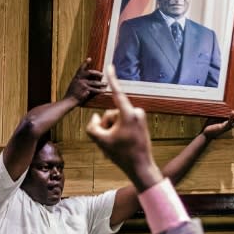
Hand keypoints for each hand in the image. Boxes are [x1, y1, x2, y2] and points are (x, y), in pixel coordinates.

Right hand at [65, 57, 105, 105]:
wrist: (69, 100)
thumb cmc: (71, 94)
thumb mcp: (73, 84)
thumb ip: (79, 81)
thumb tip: (87, 79)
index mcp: (77, 77)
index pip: (81, 68)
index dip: (85, 63)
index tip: (89, 58)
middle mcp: (80, 79)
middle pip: (90, 73)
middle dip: (97, 73)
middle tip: (102, 74)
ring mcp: (83, 84)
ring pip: (95, 82)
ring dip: (101, 83)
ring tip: (106, 84)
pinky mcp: (86, 90)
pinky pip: (95, 90)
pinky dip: (100, 90)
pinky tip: (103, 91)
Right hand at [85, 65, 162, 190]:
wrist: (141, 167)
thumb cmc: (122, 155)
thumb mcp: (100, 140)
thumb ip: (92, 126)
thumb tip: (96, 117)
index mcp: (128, 114)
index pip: (117, 93)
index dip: (112, 79)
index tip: (110, 66)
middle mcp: (136, 112)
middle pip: (111, 113)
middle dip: (106, 126)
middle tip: (109, 143)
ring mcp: (140, 118)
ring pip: (116, 119)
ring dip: (111, 131)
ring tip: (115, 146)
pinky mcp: (140, 124)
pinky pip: (123, 124)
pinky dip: (118, 133)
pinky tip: (119, 146)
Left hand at [202, 105, 233, 139]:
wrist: (206, 132)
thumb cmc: (211, 124)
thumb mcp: (216, 115)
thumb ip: (220, 110)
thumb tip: (222, 101)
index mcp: (230, 121)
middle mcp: (230, 124)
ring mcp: (228, 127)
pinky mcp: (223, 128)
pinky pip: (229, 123)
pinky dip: (231, 117)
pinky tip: (232, 112)